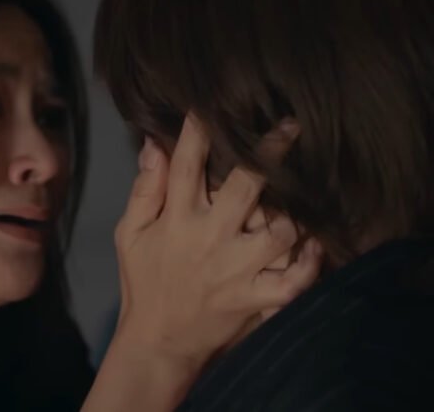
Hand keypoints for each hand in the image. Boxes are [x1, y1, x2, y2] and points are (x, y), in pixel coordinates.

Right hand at [114, 113, 321, 367]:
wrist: (158, 341)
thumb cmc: (144, 282)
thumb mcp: (130, 235)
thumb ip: (144, 190)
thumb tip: (152, 144)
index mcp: (177, 220)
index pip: (188, 164)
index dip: (200, 129)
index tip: (212, 103)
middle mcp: (209, 238)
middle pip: (245, 186)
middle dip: (269, 152)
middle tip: (290, 124)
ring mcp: (236, 270)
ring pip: (278, 230)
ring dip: (293, 211)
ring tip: (305, 192)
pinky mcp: (254, 298)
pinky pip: (292, 280)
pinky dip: (308, 263)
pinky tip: (314, 244)